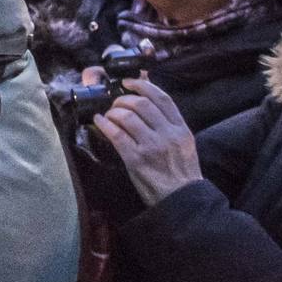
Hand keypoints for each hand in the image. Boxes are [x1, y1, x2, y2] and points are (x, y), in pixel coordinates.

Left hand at [92, 77, 203, 206]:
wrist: (181, 199)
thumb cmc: (180, 171)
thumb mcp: (183, 143)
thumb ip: (168, 123)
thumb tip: (149, 99)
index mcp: (181, 129)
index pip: (162, 98)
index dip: (143, 85)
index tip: (129, 82)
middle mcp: (167, 134)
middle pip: (142, 104)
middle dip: (123, 99)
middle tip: (115, 102)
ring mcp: (152, 146)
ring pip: (127, 116)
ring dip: (113, 111)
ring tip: (108, 114)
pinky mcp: (136, 159)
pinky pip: (116, 134)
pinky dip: (104, 124)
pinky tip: (99, 122)